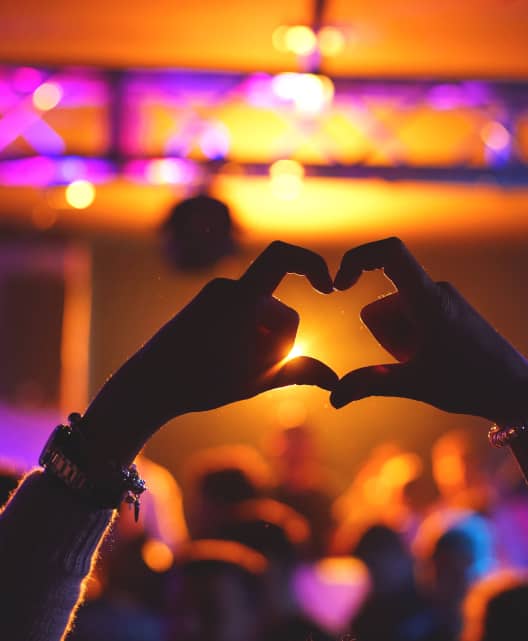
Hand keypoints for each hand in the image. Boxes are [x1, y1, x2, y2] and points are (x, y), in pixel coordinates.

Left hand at [82, 242, 336, 462]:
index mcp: (242, 298)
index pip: (284, 258)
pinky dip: (248, 335)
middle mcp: (228, 288)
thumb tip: (335, 380)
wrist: (148, 383)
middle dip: (280, 340)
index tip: (328, 288)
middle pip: (277, 310)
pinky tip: (231, 361)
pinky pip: (242, 314)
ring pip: (260, 314)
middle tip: (261, 371)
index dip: (312, 264)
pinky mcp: (206, 305)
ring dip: (262, 341)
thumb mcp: (255, 380)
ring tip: (240, 371)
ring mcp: (214, 295)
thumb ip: (298, 372)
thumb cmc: (200, 382)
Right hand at [330, 237, 527, 424]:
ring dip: (397, 338)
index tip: (340, 285)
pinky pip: (413, 315)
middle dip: (384, 332)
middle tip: (409, 361)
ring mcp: (444, 299)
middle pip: (387, 299)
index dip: (357, 258)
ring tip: (424, 363)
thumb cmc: (472, 384)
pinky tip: (431, 360)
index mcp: (428, 299)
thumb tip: (333, 397)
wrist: (516, 390)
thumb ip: (370, 385)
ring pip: (398, 310)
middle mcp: (437, 290)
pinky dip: (409, 337)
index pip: (390, 252)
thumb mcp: (415, 384)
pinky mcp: (449, 310)